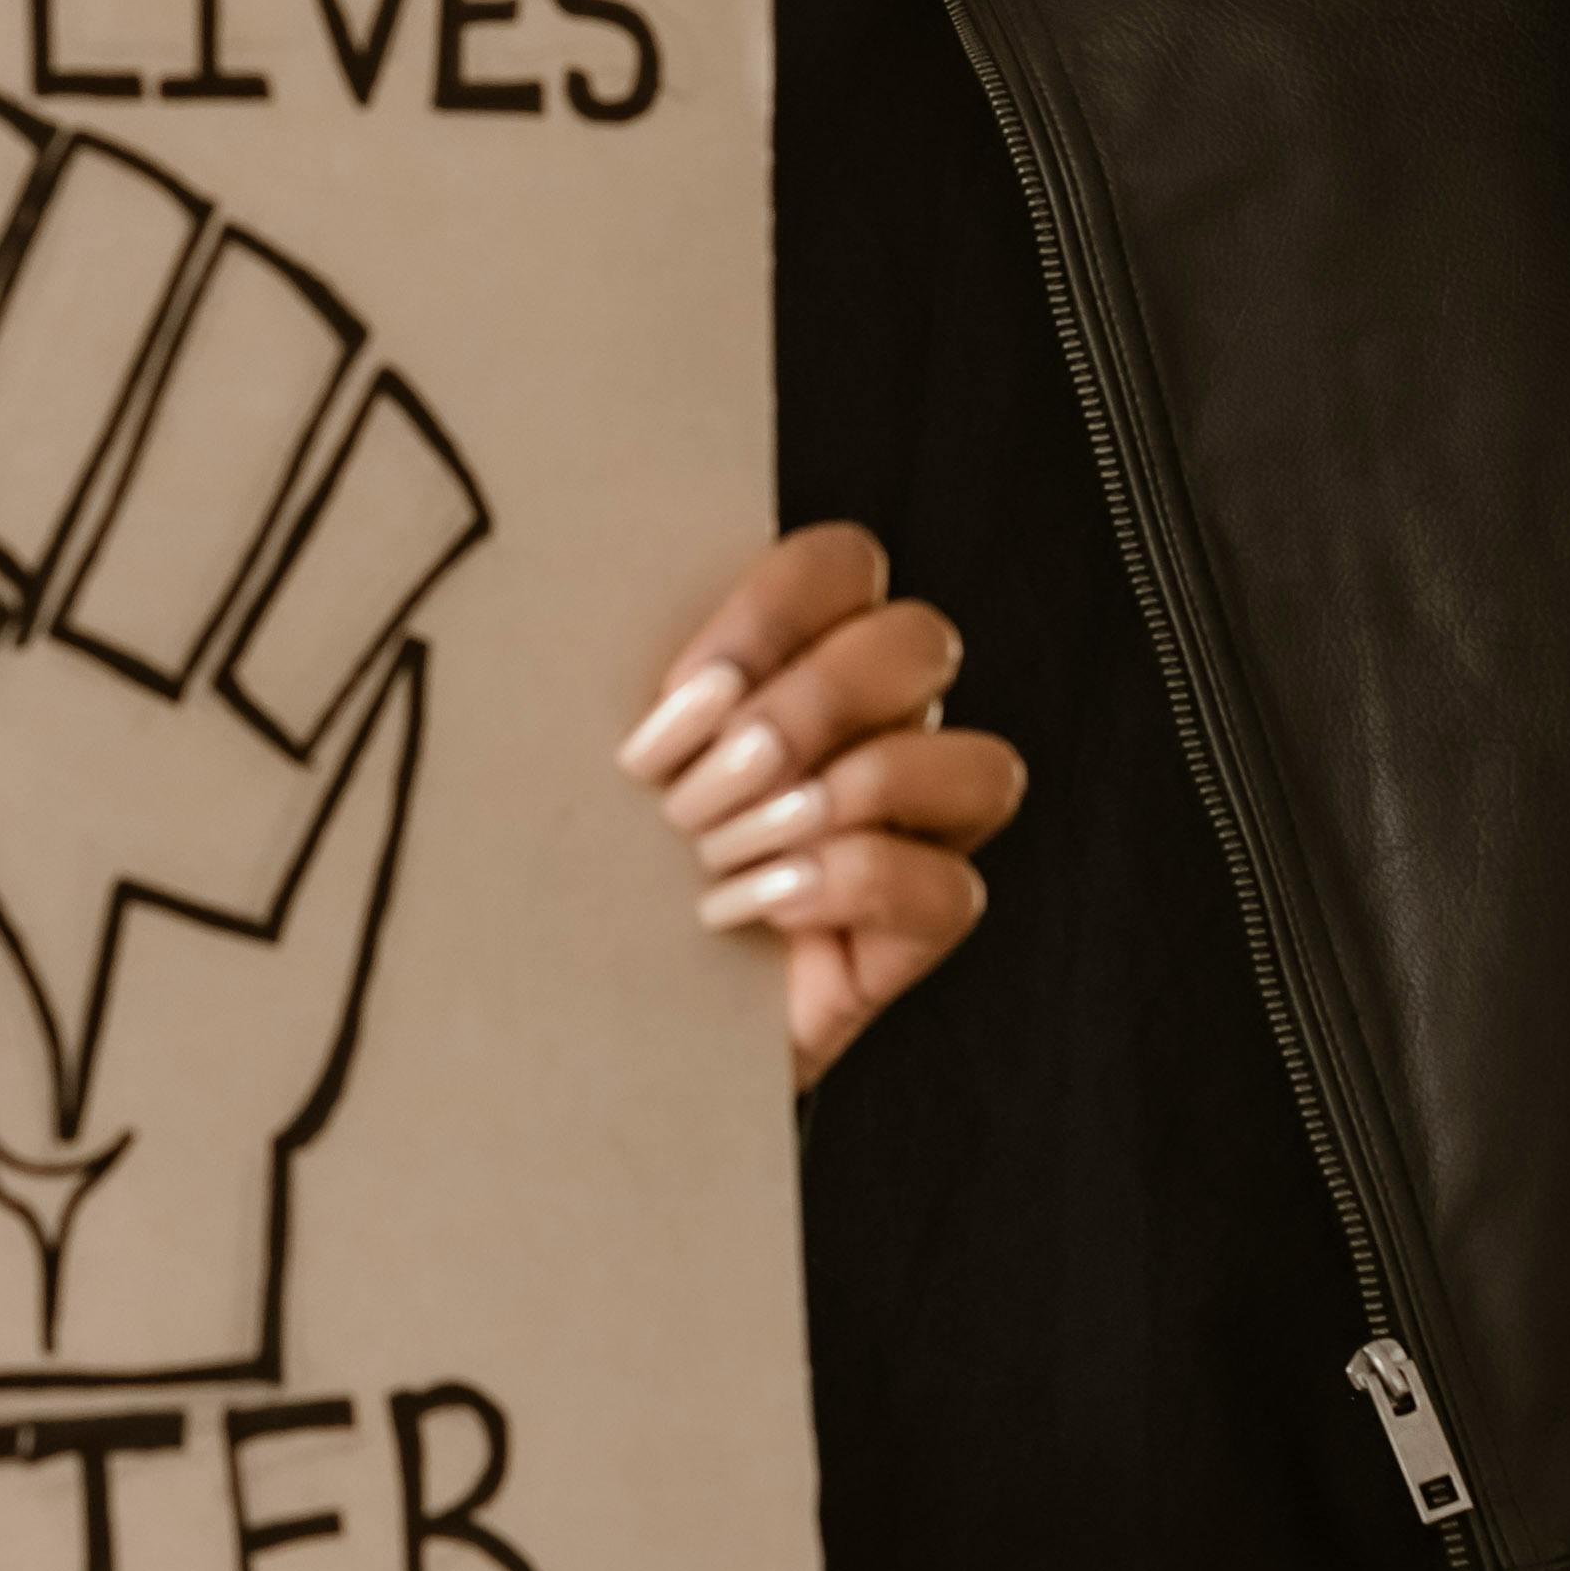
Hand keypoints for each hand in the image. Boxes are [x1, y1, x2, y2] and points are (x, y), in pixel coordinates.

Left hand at [618, 523, 1022, 1092]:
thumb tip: (629, 641)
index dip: (770, 614)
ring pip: (977, 767)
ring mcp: (912, 826)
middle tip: (702, 786)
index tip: (679, 699)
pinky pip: (948, 887)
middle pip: (918, 645)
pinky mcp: (917, 928)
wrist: (593, 1004)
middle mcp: (876, 725)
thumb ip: (632, 688)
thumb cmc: (592, 864)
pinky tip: (760, 909)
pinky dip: (850, 886)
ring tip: (727, 851)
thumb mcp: (592, 756)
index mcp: (799, 656)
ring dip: (841, 800)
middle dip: (808, 708)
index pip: (842, 566)